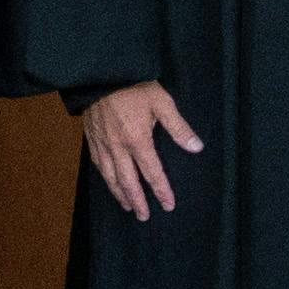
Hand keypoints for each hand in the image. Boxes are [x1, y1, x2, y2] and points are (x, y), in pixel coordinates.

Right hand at [83, 80, 204, 221]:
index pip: (152, 172)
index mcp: (137, 139)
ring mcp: (102, 142)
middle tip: (144, 217)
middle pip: (127, 181)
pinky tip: (108, 180)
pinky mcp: (91, 135)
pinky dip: (104, 176)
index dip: (161, 190)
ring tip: (126, 206)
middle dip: (137, 200)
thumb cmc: (133, 85)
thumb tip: (197, 148)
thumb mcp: (162, 102)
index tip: (168, 205)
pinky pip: (97, 162)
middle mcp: (118, 146)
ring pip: (110, 175)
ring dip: (119, 193)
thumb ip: (178, 128)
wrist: (101, 72)